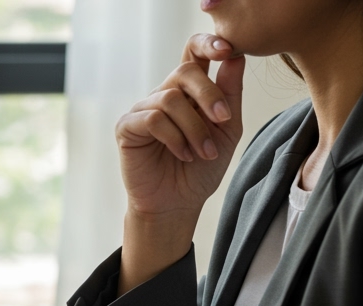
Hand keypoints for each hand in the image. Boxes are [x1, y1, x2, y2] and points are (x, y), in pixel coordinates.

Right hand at [116, 33, 245, 292]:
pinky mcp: (127, 127)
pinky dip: (174, 137)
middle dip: (209, 95)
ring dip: (194, 128)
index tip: (227, 49)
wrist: (177, 204)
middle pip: (185, 72)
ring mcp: (143, 109)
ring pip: (171, 99)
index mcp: (190, 91)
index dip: (209, 44)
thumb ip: (230, 94)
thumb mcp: (226, 130)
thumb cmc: (201, 168)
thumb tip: (235, 56)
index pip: (194, 52)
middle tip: (223, 120)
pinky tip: (182, 154)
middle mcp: (164, 94)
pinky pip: (153, 119)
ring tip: (203, 153)